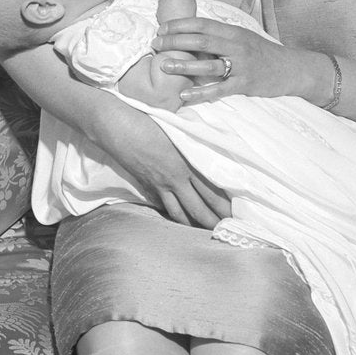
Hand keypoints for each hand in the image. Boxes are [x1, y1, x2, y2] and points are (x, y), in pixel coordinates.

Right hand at [95, 98, 230, 225]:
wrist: (120, 127)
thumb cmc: (151, 121)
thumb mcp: (180, 128)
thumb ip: (196, 139)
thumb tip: (211, 144)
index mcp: (187, 162)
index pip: (211, 190)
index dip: (223, 205)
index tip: (235, 214)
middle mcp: (175, 178)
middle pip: (198, 207)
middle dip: (213, 221)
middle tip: (226, 230)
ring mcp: (160, 186)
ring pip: (180, 213)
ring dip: (193, 224)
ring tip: (205, 232)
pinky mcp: (147, 187)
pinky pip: (164, 207)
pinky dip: (174, 215)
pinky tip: (181, 221)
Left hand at [152, 13, 298, 102]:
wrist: (291, 69)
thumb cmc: (263, 54)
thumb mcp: (244, 38)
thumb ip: (222, 36)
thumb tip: (193, 34)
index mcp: (234, 32)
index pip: (203, 24)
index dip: (181, 25)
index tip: (162, 28)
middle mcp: (237, 46)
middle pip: (201, 41)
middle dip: (175, 41)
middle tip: (155, 43)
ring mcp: (241, 66)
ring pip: (208, 64)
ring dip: (184, 65)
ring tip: (164, 65)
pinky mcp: (245, 84)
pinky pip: (219, 89)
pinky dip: (201, 92)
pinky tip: (184, 95)